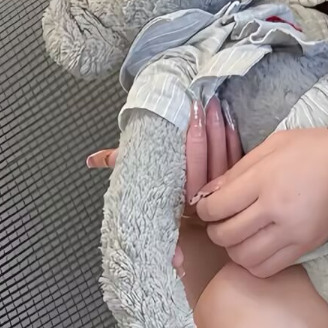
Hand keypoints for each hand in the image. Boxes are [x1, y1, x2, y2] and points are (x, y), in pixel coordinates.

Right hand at [85, 94, 242, 273]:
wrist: (192, 226)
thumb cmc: (158, 194)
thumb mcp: (138, 178)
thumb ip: (118, 164)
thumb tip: (92, 159)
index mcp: (176, 194)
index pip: (188, 163)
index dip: (193, 137)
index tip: (192, 110)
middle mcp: (198, 197)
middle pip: (207, 158)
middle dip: (208, 126)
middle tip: (205, 101)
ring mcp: (218, 193)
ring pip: (223, 158)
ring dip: (221, 128)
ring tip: (216, 103)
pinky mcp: (233, 187)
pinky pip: (236, 162)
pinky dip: (233, 140)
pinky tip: (231, 122)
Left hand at [191, 127, 327, 277]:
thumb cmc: (314, 149)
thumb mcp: (274, 144)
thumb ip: (239, 168)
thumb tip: (209, 192)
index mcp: (264, 179)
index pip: (217, 206)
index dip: (204, 209)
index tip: (208, 206)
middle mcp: (274, 210)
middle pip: (226, 235)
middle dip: (215, 230)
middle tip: (220, 222)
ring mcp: (291, 232)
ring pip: (244, 257)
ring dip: (233, 249)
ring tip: (239, 236)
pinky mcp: (305, 247)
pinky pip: (267, 268)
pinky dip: (254, 263)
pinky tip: (257, 248)